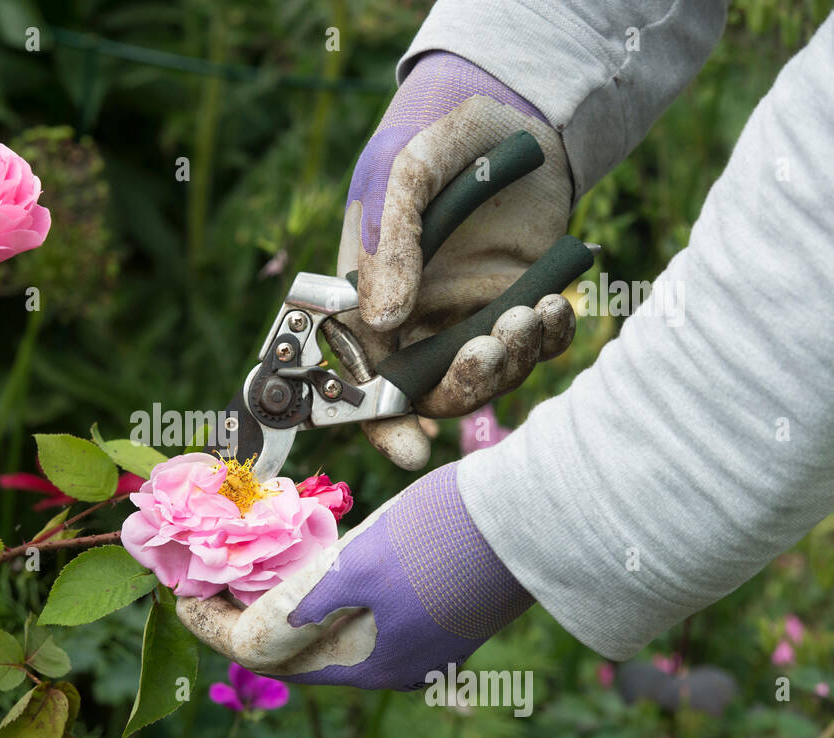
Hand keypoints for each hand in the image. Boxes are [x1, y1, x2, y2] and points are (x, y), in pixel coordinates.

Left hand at [174, 464, 532, 690]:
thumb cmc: (444, 535)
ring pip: (334, 628)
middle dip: (248, 615)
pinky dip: (328, 591)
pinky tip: (311, 562)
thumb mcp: (362, 566)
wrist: (537, 510)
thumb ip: (303, 606)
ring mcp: (423, 639)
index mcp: (373, 665)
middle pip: (301, 647)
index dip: (218, 628)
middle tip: (206, 581)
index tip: (179, 597)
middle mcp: (398, 665)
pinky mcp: (440, 611)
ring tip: (246, 570)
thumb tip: (252, 641)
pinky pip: (365, 611)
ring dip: (287, 603)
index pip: (273, 657)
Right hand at [337, 52, 575, 469]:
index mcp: (367, 299)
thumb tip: (384, 320)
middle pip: (429, 394)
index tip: (412, 450)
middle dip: (463, 388)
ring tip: (532, 312)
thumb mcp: (403, 171)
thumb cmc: (437, 136)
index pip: (360, 378)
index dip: (379, 423)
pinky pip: (532, 349)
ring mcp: (467, 316)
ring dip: (511, 363)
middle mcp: (414, 320)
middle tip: (491, 349)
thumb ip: (390, 241)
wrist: (510, 108)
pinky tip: (554, 306)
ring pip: (486, 379)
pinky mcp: (517, 304)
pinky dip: (547, 341)